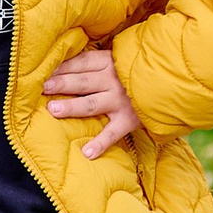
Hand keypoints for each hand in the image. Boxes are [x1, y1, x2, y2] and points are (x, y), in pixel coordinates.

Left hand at [44, 40, 139, 160]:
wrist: (171, 82)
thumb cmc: (137, 70)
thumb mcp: (118, 59)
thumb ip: (97, 63)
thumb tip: (65, 65)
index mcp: (108, 63)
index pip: (81, 63)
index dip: (61, 67)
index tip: (42, 71)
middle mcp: (113, 81)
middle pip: (82, 81)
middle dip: (61, 83)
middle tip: (42, 87)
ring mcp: (120, 101)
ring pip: (92, 103)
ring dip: (72, 107)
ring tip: (53, 110)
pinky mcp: (129, 119)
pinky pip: (112, 133)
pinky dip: (100, 143)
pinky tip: (87, 152)